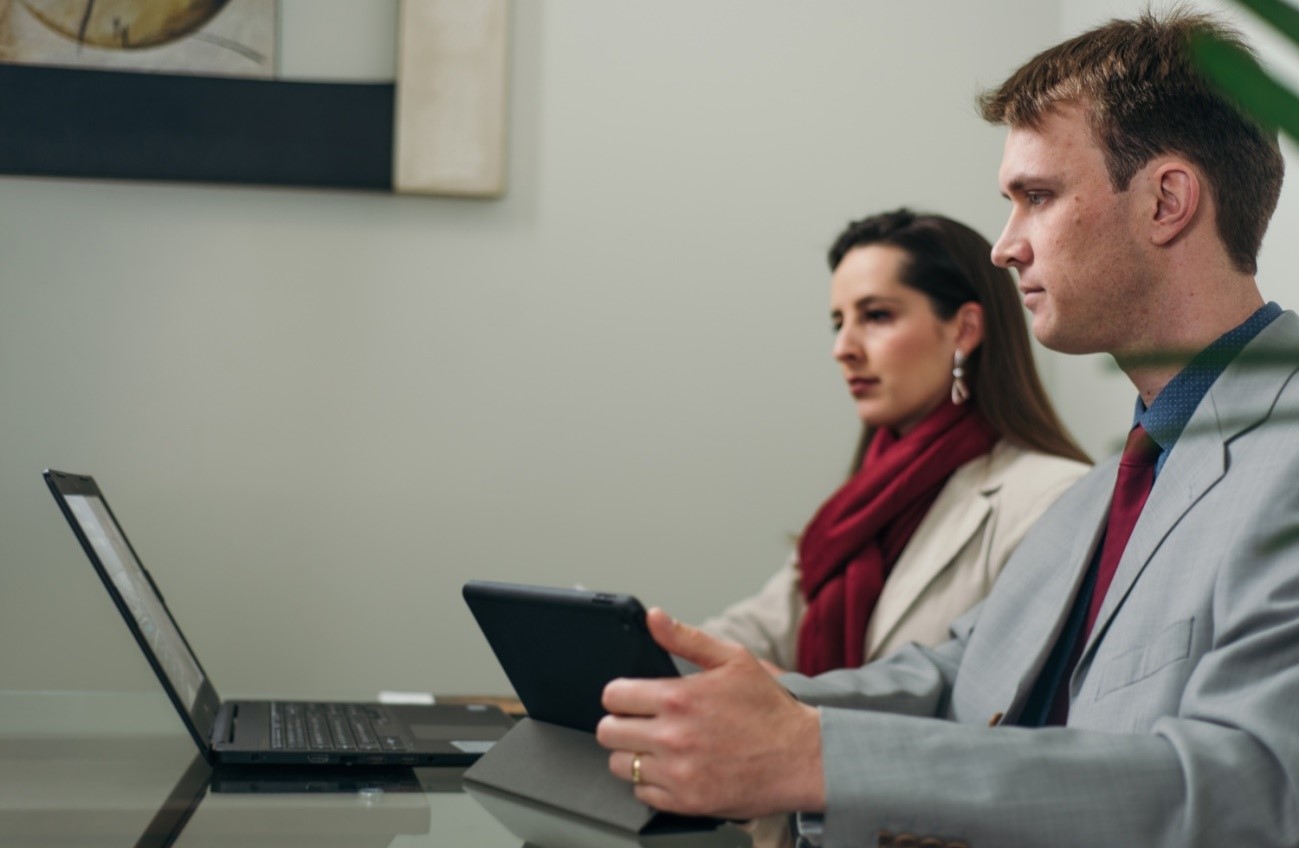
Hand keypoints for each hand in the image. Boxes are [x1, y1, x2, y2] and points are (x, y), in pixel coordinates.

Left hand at [596, 608, 824, 818]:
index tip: (631, 699)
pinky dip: (652, 783)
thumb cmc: (770, 710)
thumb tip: (654, 618)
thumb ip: (686, 638)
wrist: (802, 757)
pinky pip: (642, 793)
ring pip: (621, 765)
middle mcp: (672, 736)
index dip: (620, 695)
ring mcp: (677, 772)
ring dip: (633, 755)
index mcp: (678, 698)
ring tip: (656, 748)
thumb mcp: (733, 660)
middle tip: (640, 724)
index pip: (613, 696)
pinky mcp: (686, 801)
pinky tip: (672, 770)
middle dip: (621, 724)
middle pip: (607, 732)